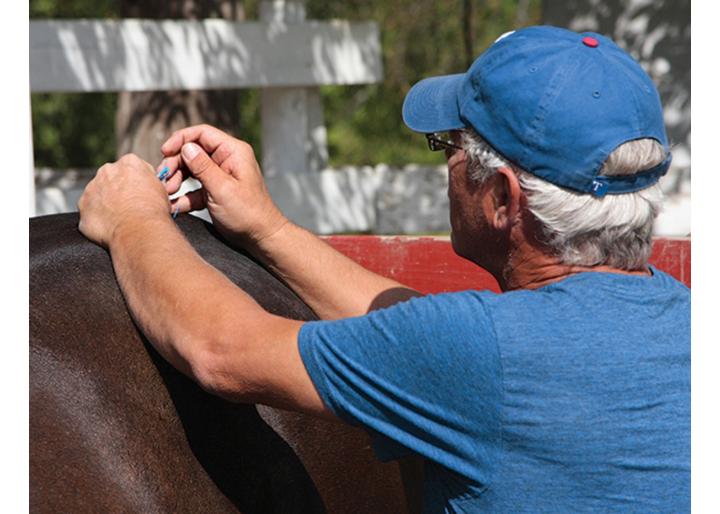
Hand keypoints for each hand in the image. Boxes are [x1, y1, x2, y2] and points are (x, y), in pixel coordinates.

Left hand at [78, 154, 171, 247]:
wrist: (139, 230)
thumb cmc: (153, 210)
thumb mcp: (161, 188)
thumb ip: (149, 180)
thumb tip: (146, 184)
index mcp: (129, 163)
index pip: (131, 168)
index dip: (137, 182)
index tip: (141, 193)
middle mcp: (107, 170)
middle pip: (111, 178)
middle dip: (117, 190)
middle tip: (129, 206)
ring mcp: (92, 187)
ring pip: (98, 194)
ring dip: (106, 204)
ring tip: (120, 218)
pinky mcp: (83, 205)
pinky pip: (90, 211)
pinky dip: (98, 218)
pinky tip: (111, 226)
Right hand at [159, 124, 287, 246]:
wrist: (260, 237)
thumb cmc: (248, 213)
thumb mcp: (222, 189)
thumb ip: (202, 167)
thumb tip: (186, 147)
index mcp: (233, 152)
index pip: (202, 134)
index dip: (181, 140)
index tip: (164, 151)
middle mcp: (226, 160)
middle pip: (192, 152)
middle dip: (175, 164)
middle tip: (163, 179)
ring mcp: (220, 176)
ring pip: (190, 170)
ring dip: (176, 180)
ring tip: (167, 192)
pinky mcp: (214, 192)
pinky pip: (194, 189)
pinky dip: (183, 196)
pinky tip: (173, 205)